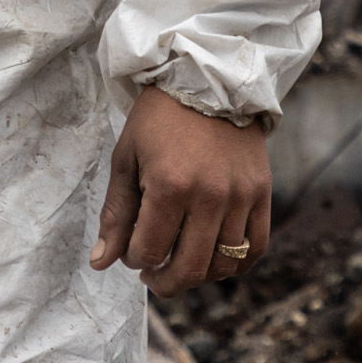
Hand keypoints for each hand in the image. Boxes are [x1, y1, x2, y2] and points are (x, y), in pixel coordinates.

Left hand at [89, 85, 270, 296]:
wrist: (206, 79)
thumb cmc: (159, 118)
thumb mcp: (127, 157)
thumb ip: (116, 214)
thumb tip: (100, 264)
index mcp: (170, 185)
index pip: (148, 252)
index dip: (133, 260)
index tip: (130, 250)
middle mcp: (210, 195)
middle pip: (188, 269)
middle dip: (164, 283)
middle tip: (153, 277)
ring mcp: (240, 196)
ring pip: (222, 265)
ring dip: (198, 277)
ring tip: (181, 264)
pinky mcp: (261, 192)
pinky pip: (255, 248)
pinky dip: (235, 264)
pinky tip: (215, 258)